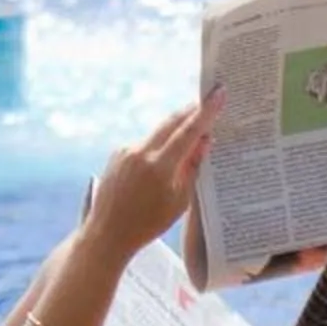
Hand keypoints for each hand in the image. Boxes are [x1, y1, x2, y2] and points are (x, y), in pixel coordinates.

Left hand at [84, 90, 221, 257]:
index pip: (188, 132)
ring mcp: (125, 151)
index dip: (206, 111)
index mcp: (159, 166)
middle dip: (191, 111)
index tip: (219, 93)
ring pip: (157, 133)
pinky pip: (143, 144)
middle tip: (208, 101)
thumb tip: (204, 139)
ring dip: (174, 130)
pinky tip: (165, 156)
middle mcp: (140, 152)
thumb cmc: (148, 223)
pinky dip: (158, 145)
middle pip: (170, 123)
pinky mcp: (116, 154)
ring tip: (192, 131)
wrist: (107, 232)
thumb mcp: (179, 200)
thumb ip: (192, 167)